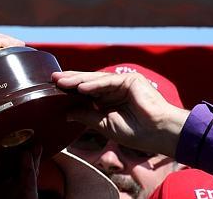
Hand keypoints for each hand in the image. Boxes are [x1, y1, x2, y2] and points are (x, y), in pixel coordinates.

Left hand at [53, 71, 189, 156]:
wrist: (160, 134)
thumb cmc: (137, 132)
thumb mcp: (104, 125)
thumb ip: (87, 116)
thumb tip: (67, 113)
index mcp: (108, 99)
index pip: (85, 91)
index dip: (69, 90)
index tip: (53, 89)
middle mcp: (114, 88)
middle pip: (88, 82)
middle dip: (69, 81)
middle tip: (52, 79)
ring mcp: (123, 82)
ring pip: (96, 80)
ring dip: (77, 81)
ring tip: (61, 82)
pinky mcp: (131, 80)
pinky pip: (108, 82)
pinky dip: (94, 85)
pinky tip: (80, 88)